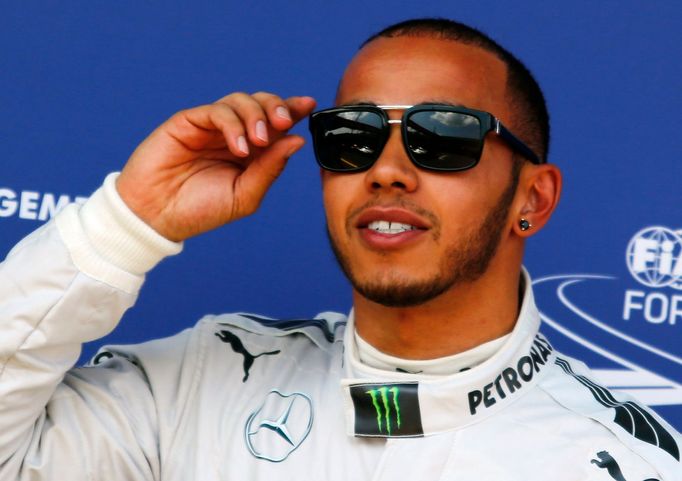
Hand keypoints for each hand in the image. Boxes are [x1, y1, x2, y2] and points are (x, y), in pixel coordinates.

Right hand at [116, 92, 316, 240]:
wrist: (157, 216)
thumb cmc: (200, 210)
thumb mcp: (245, 195)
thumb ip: (270, 168)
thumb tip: (297, 140)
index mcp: (250, 152)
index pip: (275, 124)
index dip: (292, 109)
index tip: (309, 105)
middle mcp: (233, 135)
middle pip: (261, 104)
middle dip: (277, 106)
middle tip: (284, 120)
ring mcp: (210, 127)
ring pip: (241, 101)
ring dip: (256, 115)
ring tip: (258, 141)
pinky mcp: (188, 121)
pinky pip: (216, 110)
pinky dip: (232, 124)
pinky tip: (238, 146)